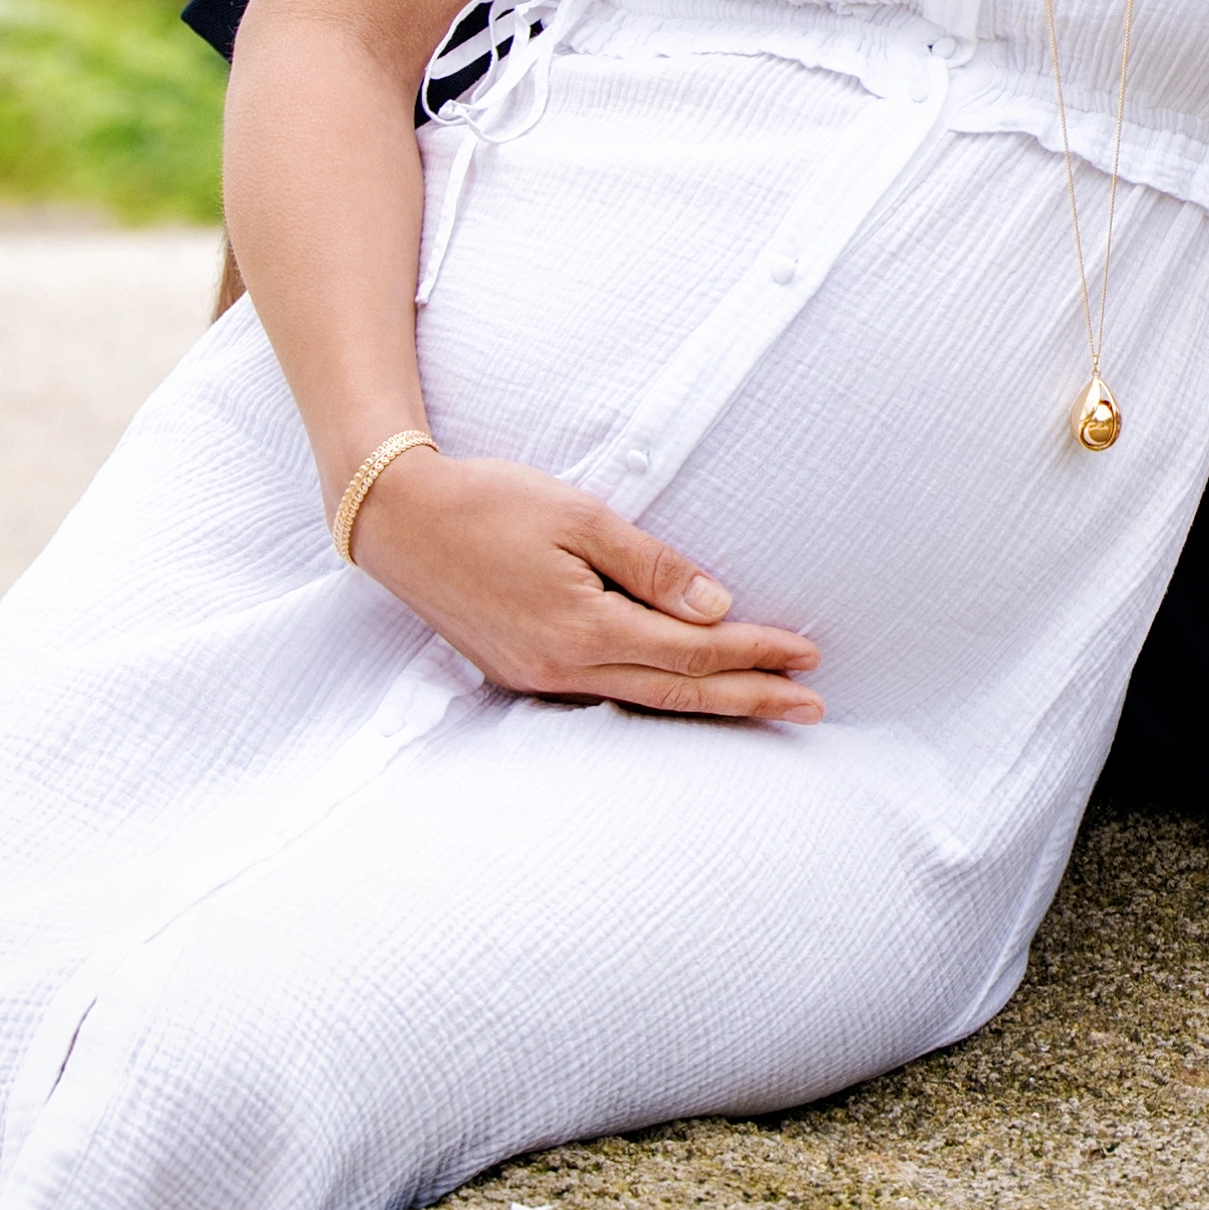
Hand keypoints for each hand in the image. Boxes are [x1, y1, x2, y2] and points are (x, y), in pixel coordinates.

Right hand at [347, 452, 820, 721]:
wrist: (396, 519)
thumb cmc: (488, 502)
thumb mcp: (579, 516)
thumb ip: (652, 566)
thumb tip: (718, 607)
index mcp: (583, 629)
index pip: (693, 651)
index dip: (756, 651)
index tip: (808, 652)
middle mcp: (562, 668)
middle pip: (678, 693)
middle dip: (750, 699)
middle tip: (812, 707)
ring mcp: (538, 678)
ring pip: (644, 702)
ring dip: (709, 705)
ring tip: (765, 706)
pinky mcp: (520, 672)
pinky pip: (605, 695)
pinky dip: (656, 696)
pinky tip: (683, 695)